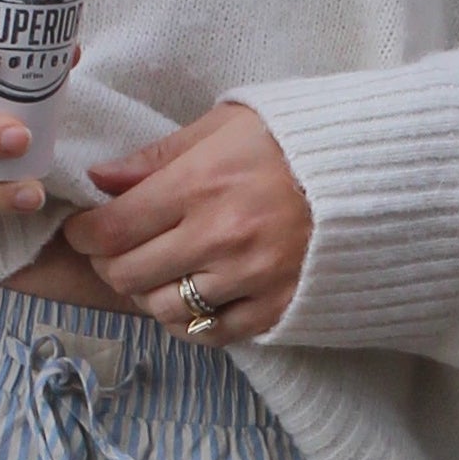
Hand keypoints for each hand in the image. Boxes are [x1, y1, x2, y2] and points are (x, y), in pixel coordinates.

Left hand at [61, 102, 310, 341]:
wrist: (375, 177)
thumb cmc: (296, 143)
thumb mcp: (227, 126)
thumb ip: (159, 156)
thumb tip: (101, 180)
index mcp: (202, 184)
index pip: (113, 228)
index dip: (84, 234)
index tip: (83, 230)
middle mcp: (221, 237)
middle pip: (128, 275)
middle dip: (109, 265)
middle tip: (115, 252)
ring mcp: (249, 280)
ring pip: (162, 310)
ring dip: (147, 295)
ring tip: (156, 272)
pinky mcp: (274, 310)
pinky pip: (208, 333)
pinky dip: (189, 320)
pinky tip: (191, 297)